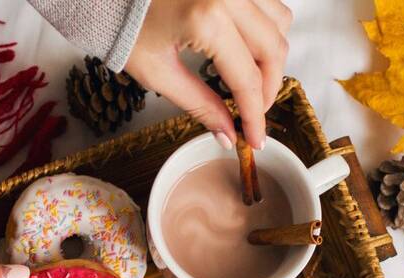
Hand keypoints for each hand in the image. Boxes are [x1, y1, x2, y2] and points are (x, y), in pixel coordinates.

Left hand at [125, 0, 292, 150]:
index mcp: (207, 19)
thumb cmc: (124, 26)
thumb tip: (228, 134)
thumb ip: (200, 105)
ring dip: (270, 54)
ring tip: (247, 78)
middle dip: (267, 88)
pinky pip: (268, 3)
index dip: (255, 115)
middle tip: (252, 112)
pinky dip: (264, 27)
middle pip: (274, 50)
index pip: (247, 79)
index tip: (256, 138)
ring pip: (279, 22)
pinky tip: (243, 47)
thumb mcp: (159, 73)